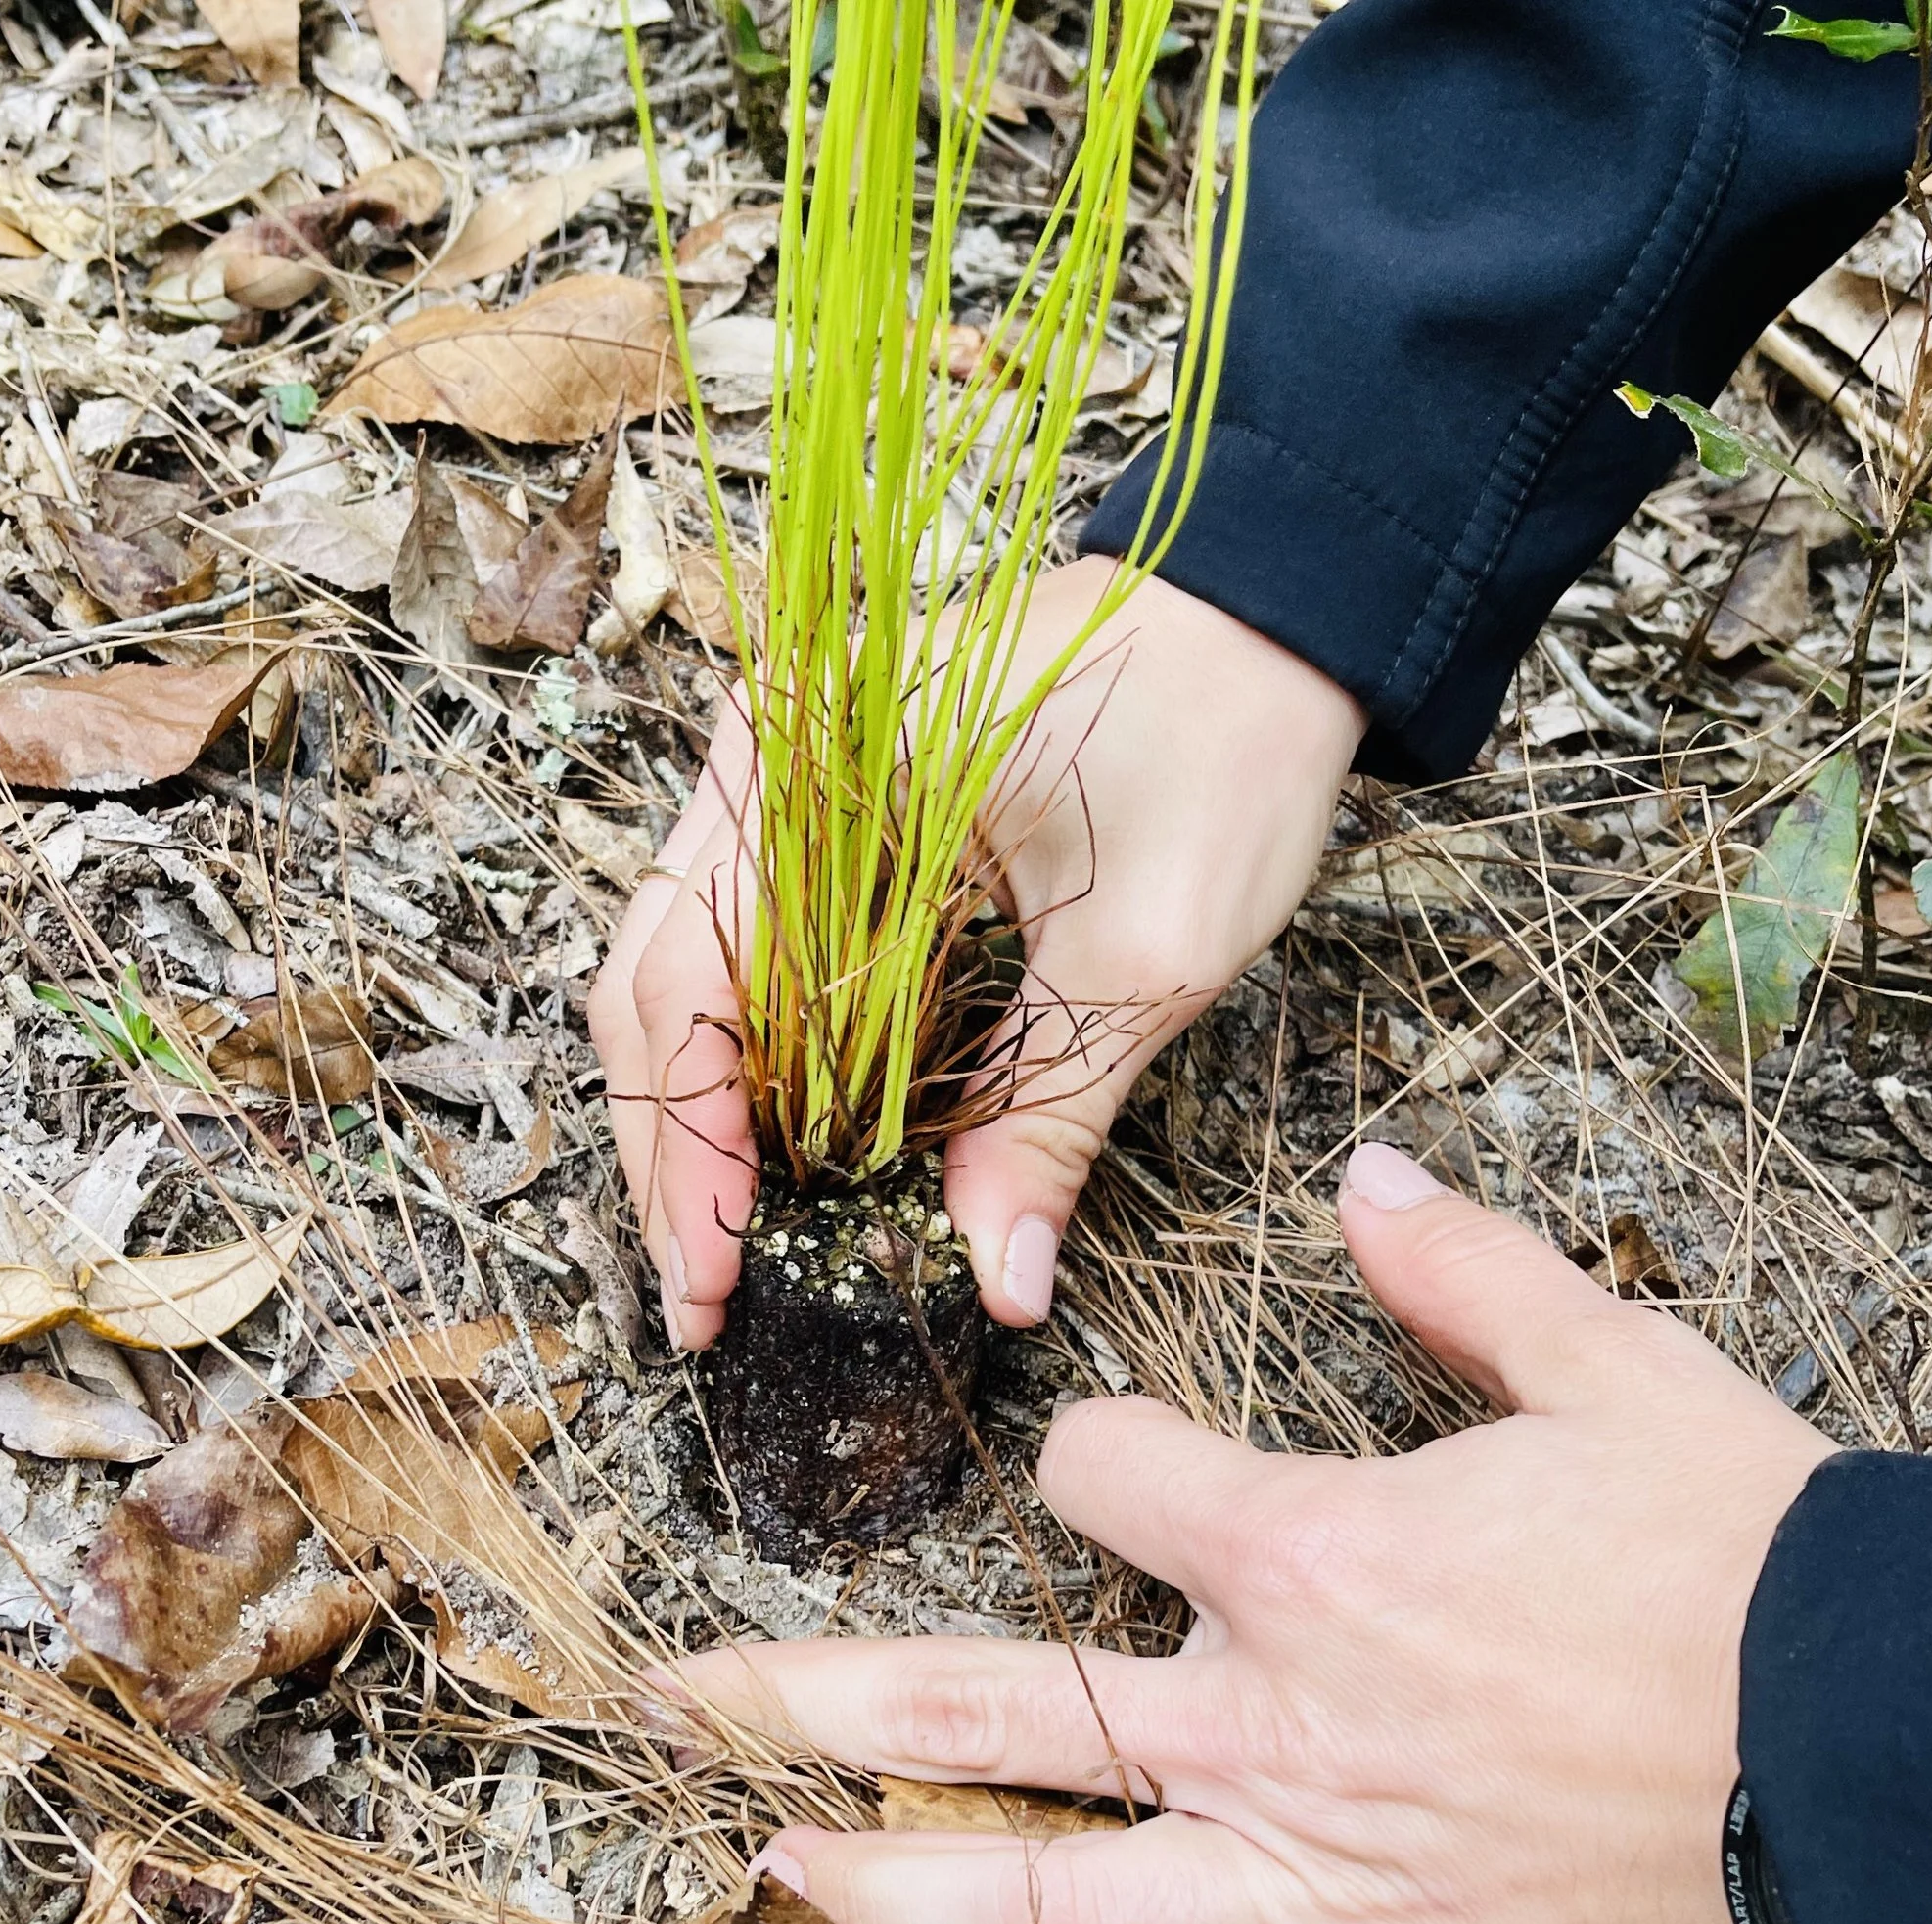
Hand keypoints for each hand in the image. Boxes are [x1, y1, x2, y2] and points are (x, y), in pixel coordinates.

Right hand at [588, 562, 1362, 1347]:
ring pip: (680, 972)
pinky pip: (744, 946)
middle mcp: (767, 757)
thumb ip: (1050, 1123)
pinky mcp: (821, 809)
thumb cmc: (1225, 740)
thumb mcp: (1146, 953)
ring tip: (727, 1246)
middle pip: (654, 985)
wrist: (1276, 617)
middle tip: (705, 1297)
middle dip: (670, 1157)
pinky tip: (773, 1151)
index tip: (716, 1278)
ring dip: (692, 1115)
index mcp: (817, 764)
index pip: (692, 983)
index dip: (689, 1151)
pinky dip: (746, 1057)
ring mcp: (782, 776)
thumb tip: (998, 1282)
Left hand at [661, 1145, 1844, 1923]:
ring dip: (889, 1900)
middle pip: (990, 1709)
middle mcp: (1277, 1723)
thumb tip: (1370, 1177)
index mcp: (1313, 1556)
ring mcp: (1325, 1887)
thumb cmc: (1766, 1568)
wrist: (1914, 1767)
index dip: (1083, 1455)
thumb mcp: (1621, 1369)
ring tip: (771, 1879)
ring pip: (1053, 1911)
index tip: (1099, 1464)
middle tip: (680, 1696)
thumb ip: (1465, 1272)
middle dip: (812, 1696)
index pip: (1101, 1478)